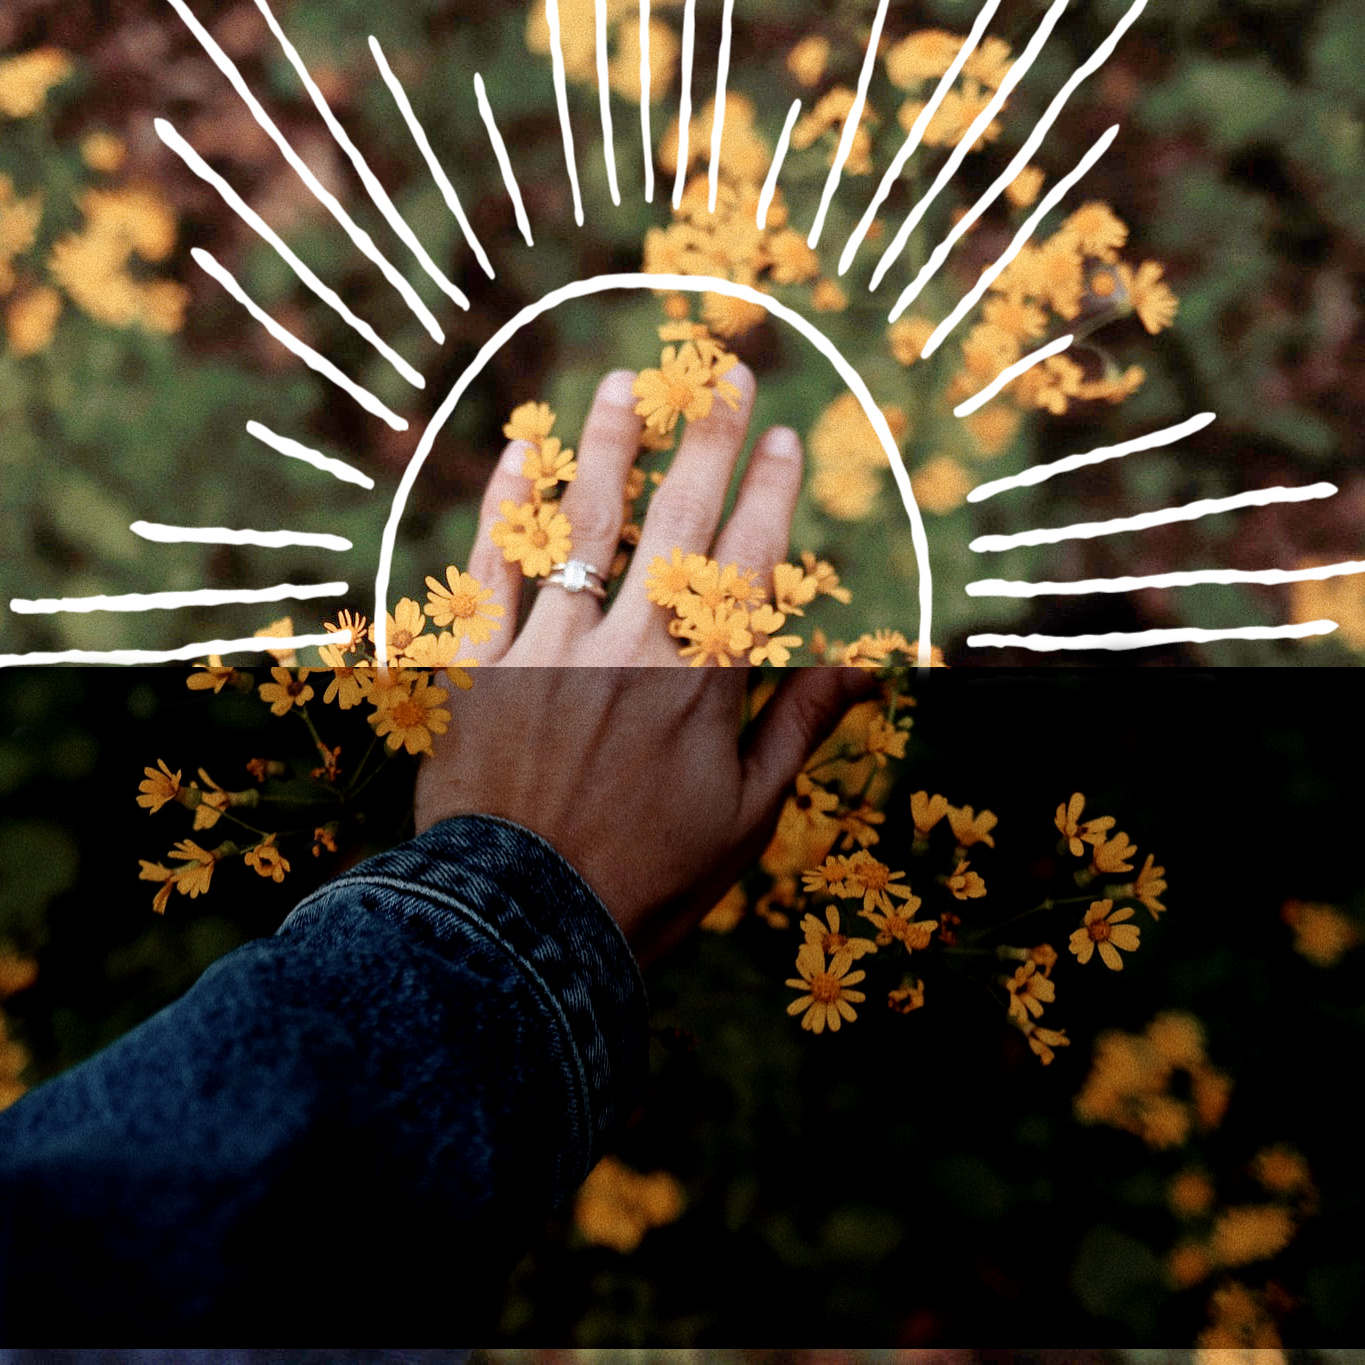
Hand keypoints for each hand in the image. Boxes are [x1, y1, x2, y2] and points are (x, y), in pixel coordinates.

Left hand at [413, 367, 873, 968]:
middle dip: (707, 440)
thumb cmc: (649, 879)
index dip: (770, 494)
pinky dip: (502, 508)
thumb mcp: (746, 815)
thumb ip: (798, 726)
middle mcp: (629, 649)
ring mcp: (547, 650)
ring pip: (582, 528)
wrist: (524, 930)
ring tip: (624, 384)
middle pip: (677, 523)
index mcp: (702, 684)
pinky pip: (487, 570)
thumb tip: (865, 666)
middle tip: (725, 372)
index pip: (748, 564)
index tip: (785, 436)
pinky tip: (515, 450)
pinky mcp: (478, 666)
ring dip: (607, 447)